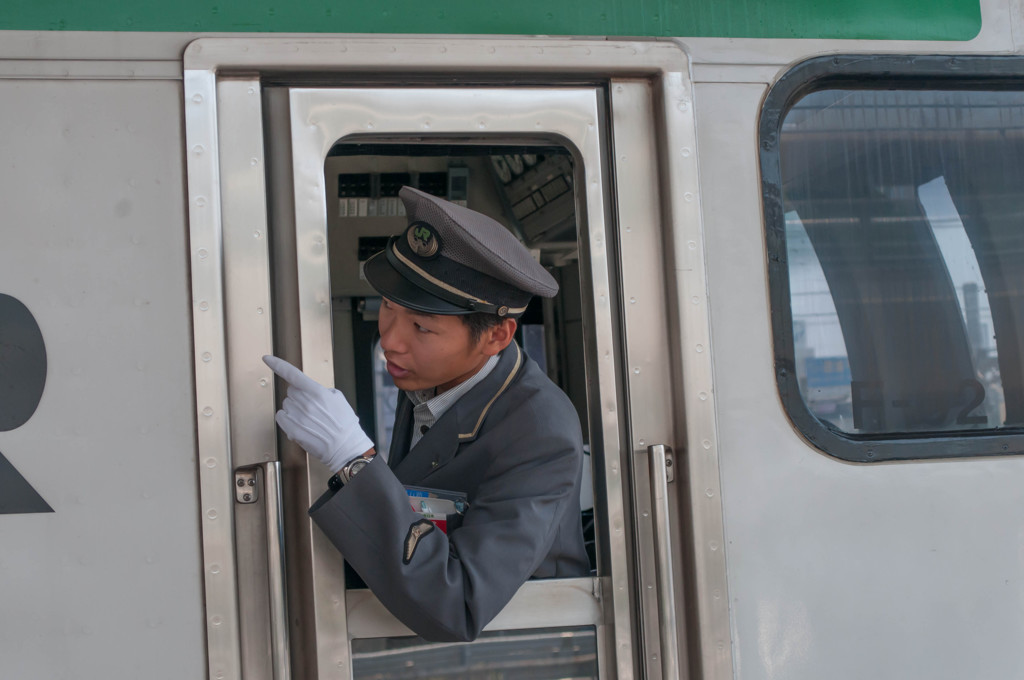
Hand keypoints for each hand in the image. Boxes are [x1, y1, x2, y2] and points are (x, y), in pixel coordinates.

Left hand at [263, 355, 373, 472]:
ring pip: (286, 404)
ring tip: (310, 419)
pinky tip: (300, 424)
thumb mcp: (338, 399)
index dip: (278, 364)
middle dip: (299, 396)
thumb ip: (321, 390)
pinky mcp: (292, 430)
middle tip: (312, 407)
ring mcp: (297, 417)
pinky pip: (280, 417)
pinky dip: (287, 419)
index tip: (267, 358)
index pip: (293, 374)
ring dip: (294, 409)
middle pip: (291, 391)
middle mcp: (305, 403)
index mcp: (317, 392)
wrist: (345, 447)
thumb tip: (308, 390)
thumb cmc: (344, 424)